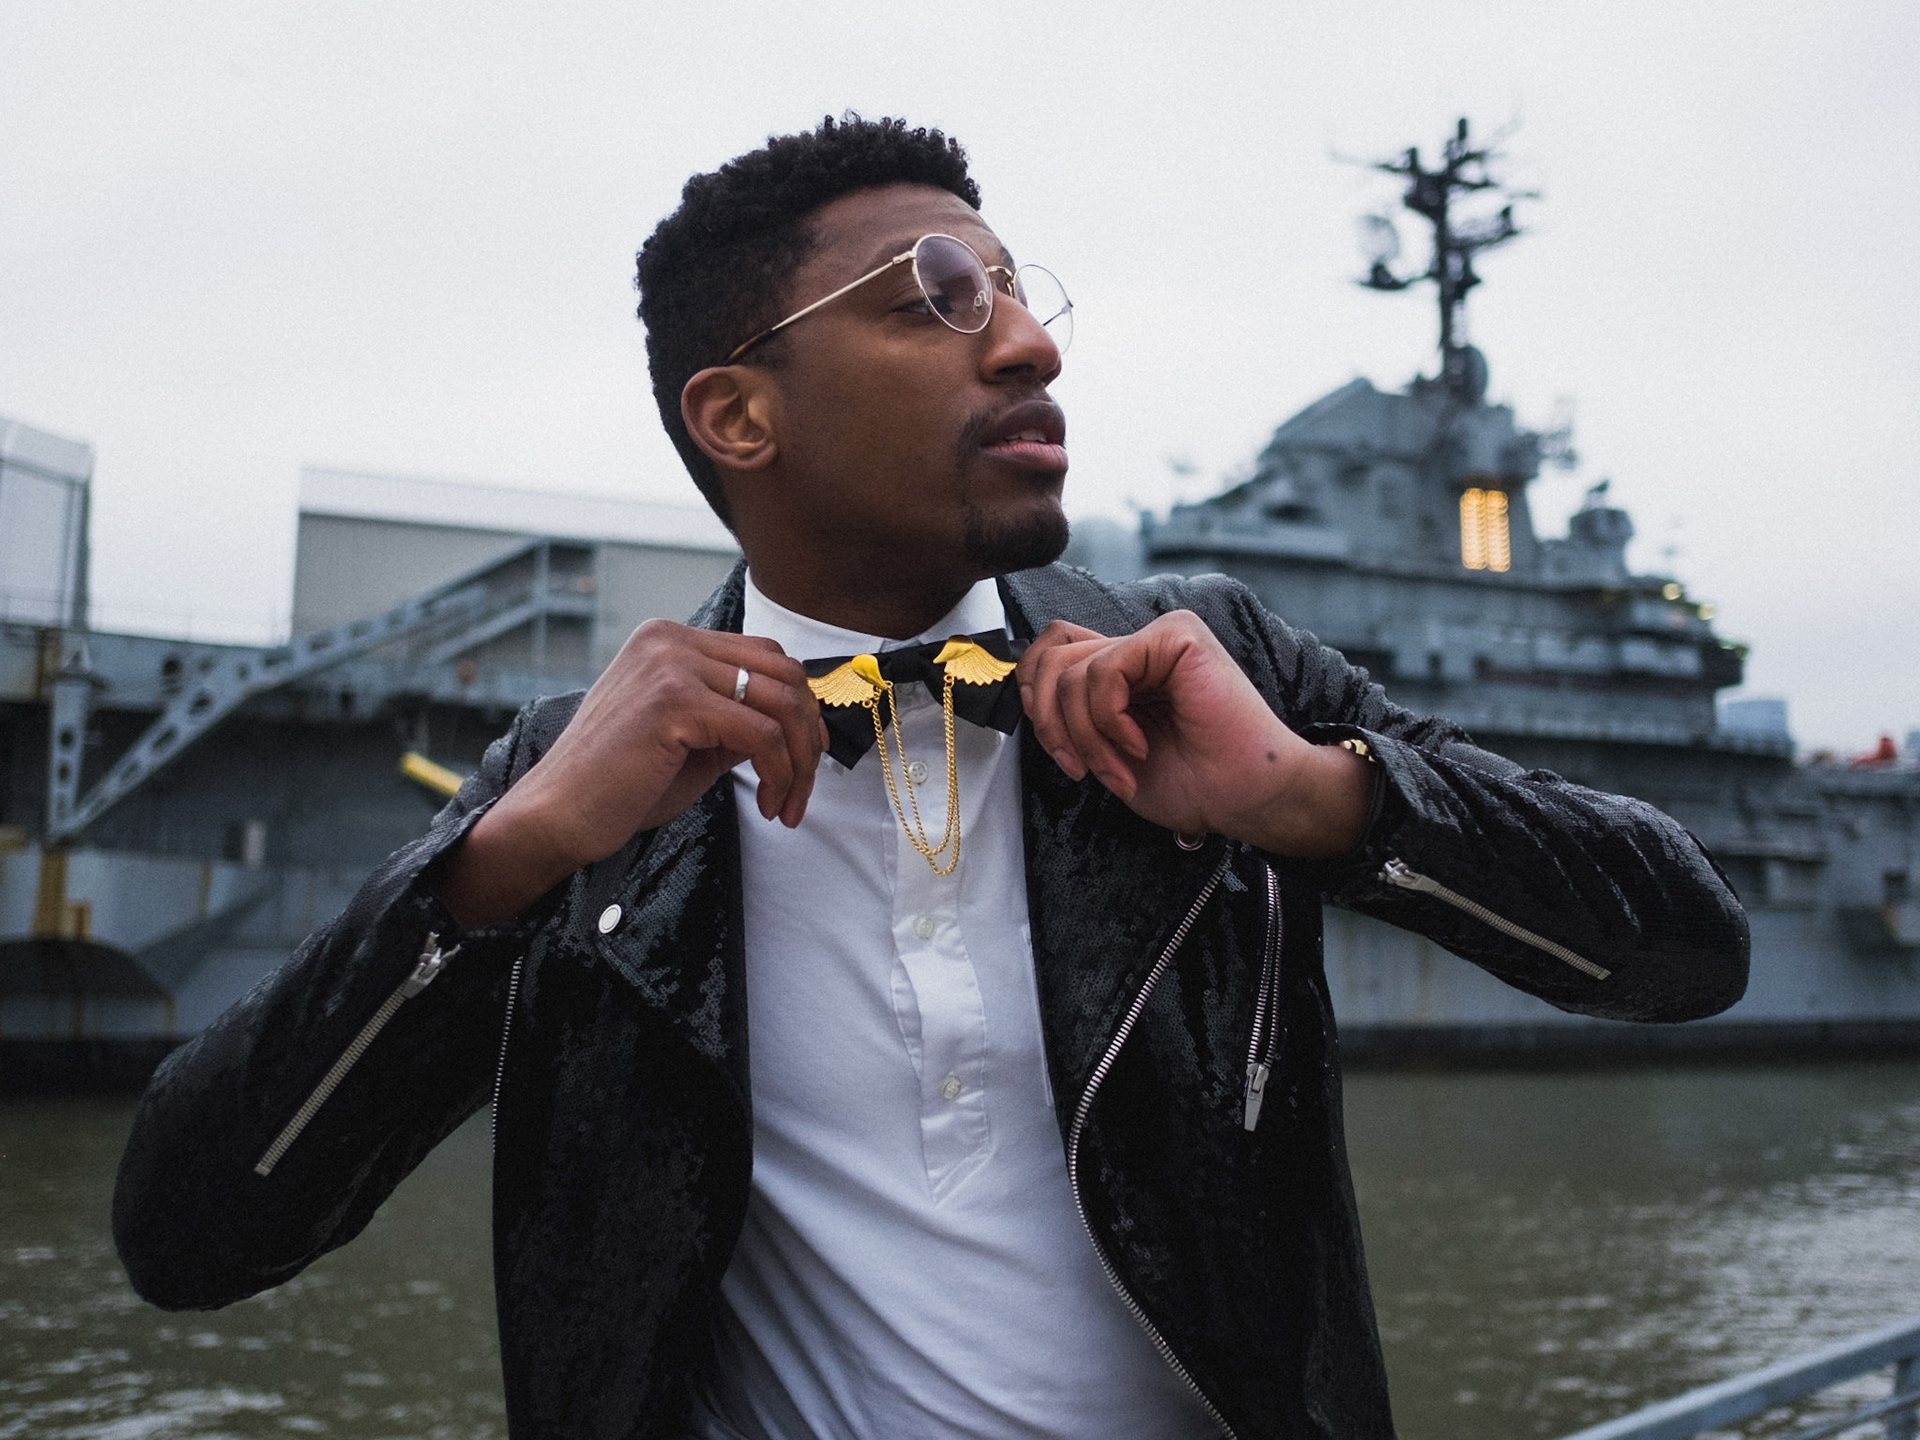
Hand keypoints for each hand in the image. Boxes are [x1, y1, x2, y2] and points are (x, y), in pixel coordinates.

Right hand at [439, 620, 825, 926]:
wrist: (557, 816)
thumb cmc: (618, 787)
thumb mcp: (692, 743)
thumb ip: (737, 722)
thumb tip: (797, 726)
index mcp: (669, 641)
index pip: (764, 656)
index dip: (800, 707)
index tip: (808, 756)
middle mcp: (670, 640)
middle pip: (782, 671)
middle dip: (807, 734)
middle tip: (804, 786)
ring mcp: (671, 664)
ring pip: (780, 703)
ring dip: (798, 763)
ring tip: (787, 805)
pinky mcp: (674, 700)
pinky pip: (761, 734)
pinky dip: (779, 774)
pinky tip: (768, 805)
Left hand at [1018, 612, 1371, 857]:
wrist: (1246, 796)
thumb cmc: (1192, 782)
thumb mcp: (1106, 752)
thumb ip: (1072, 716)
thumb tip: (1024, 692)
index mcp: (1123, 669)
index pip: (1050, 652)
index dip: (1034, 697)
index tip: (1059, 752)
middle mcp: (1138, 646)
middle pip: (1051, 657)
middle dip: (1050, 723)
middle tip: (1080, 767)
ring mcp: (1159, 636)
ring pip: (1073, 672)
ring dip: (1086, 736)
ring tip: (1120, 768)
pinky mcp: (1177, 636)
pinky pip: (1105, 671)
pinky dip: (1109, 720)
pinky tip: (1138, 744)